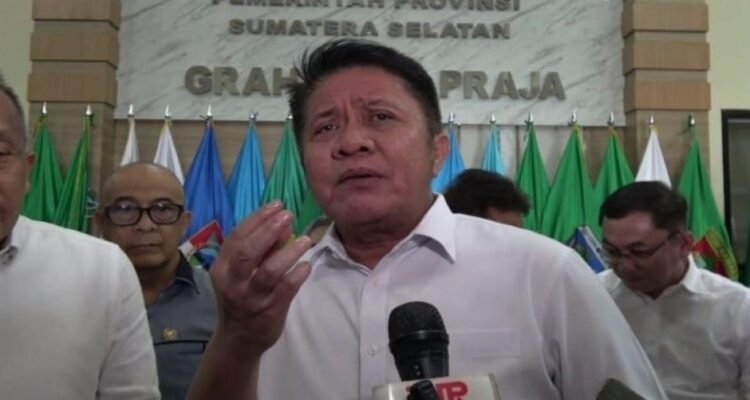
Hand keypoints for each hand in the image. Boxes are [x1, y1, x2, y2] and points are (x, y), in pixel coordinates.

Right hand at [209, 201, 312, 355]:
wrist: (239, 339)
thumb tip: (281, 223)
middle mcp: (233, 281)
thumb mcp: (241, 272)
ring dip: (289, 252)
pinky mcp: (269, 310)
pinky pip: (285, 289)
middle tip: (288, 215)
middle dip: (268, 230)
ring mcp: (251, 297)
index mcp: (222, 267)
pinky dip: (297, 275)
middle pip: (248, 251)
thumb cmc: (242, 296)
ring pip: (269, 271)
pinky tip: (306, 265)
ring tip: (305, 240)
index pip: (237, 236)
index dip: (258, 218)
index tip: (277, 204)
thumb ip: (259, 248)